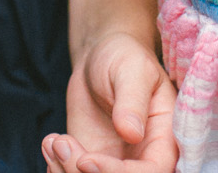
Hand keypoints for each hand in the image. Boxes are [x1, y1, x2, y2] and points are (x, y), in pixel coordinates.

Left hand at [42, 32, 176, 172]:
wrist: (100, 56)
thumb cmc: (124, 56)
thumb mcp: (132, 70)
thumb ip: (133, 100)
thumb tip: (132, 133)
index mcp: (165, 137)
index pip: (151, 171)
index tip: (86, 159)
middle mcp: (142, 156)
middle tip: (62, 145)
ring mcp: (115, 162)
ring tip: (53, 142)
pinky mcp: (90, 162)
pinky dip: (58, 171)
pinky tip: (52, 144)